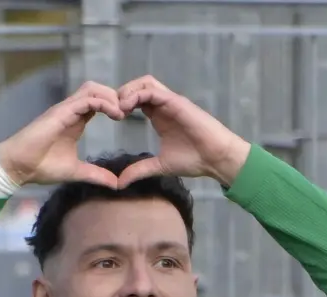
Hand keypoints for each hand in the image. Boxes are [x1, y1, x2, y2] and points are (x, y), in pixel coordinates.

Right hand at [0, 82, 125, 188]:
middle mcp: (71, 111)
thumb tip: (115, 184)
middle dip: (115, 97)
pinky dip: (103, 102)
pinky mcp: (61, 112)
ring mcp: (65, 109)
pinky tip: (114, 114)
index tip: (127, 119)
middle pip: (97, 89)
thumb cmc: (41, 167)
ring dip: (111, 97)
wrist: (18, 167)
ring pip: (93, 89)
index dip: (114, 106)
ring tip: (122, 113)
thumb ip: (96, 175)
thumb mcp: (76, 172)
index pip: (98, 102)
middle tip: (128, 113)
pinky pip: (86, 99)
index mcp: (76, 120)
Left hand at [115, 75, 251, 187]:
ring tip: (118, 108)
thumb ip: (140, 170)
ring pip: (145, 83)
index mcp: (158, 115)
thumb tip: (120, 183)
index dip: (121, 105)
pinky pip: (152, 90)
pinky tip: (126, 108)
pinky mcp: (176, 102)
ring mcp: (170, 102)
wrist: (215, 158)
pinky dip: (137, 95)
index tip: (112, 119)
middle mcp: (164, 105)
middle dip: (121, 94)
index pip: (136, 99)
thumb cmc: (194, 160)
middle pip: (138, 86)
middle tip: (111, 111)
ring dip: (128, 91)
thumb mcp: (160, 166)